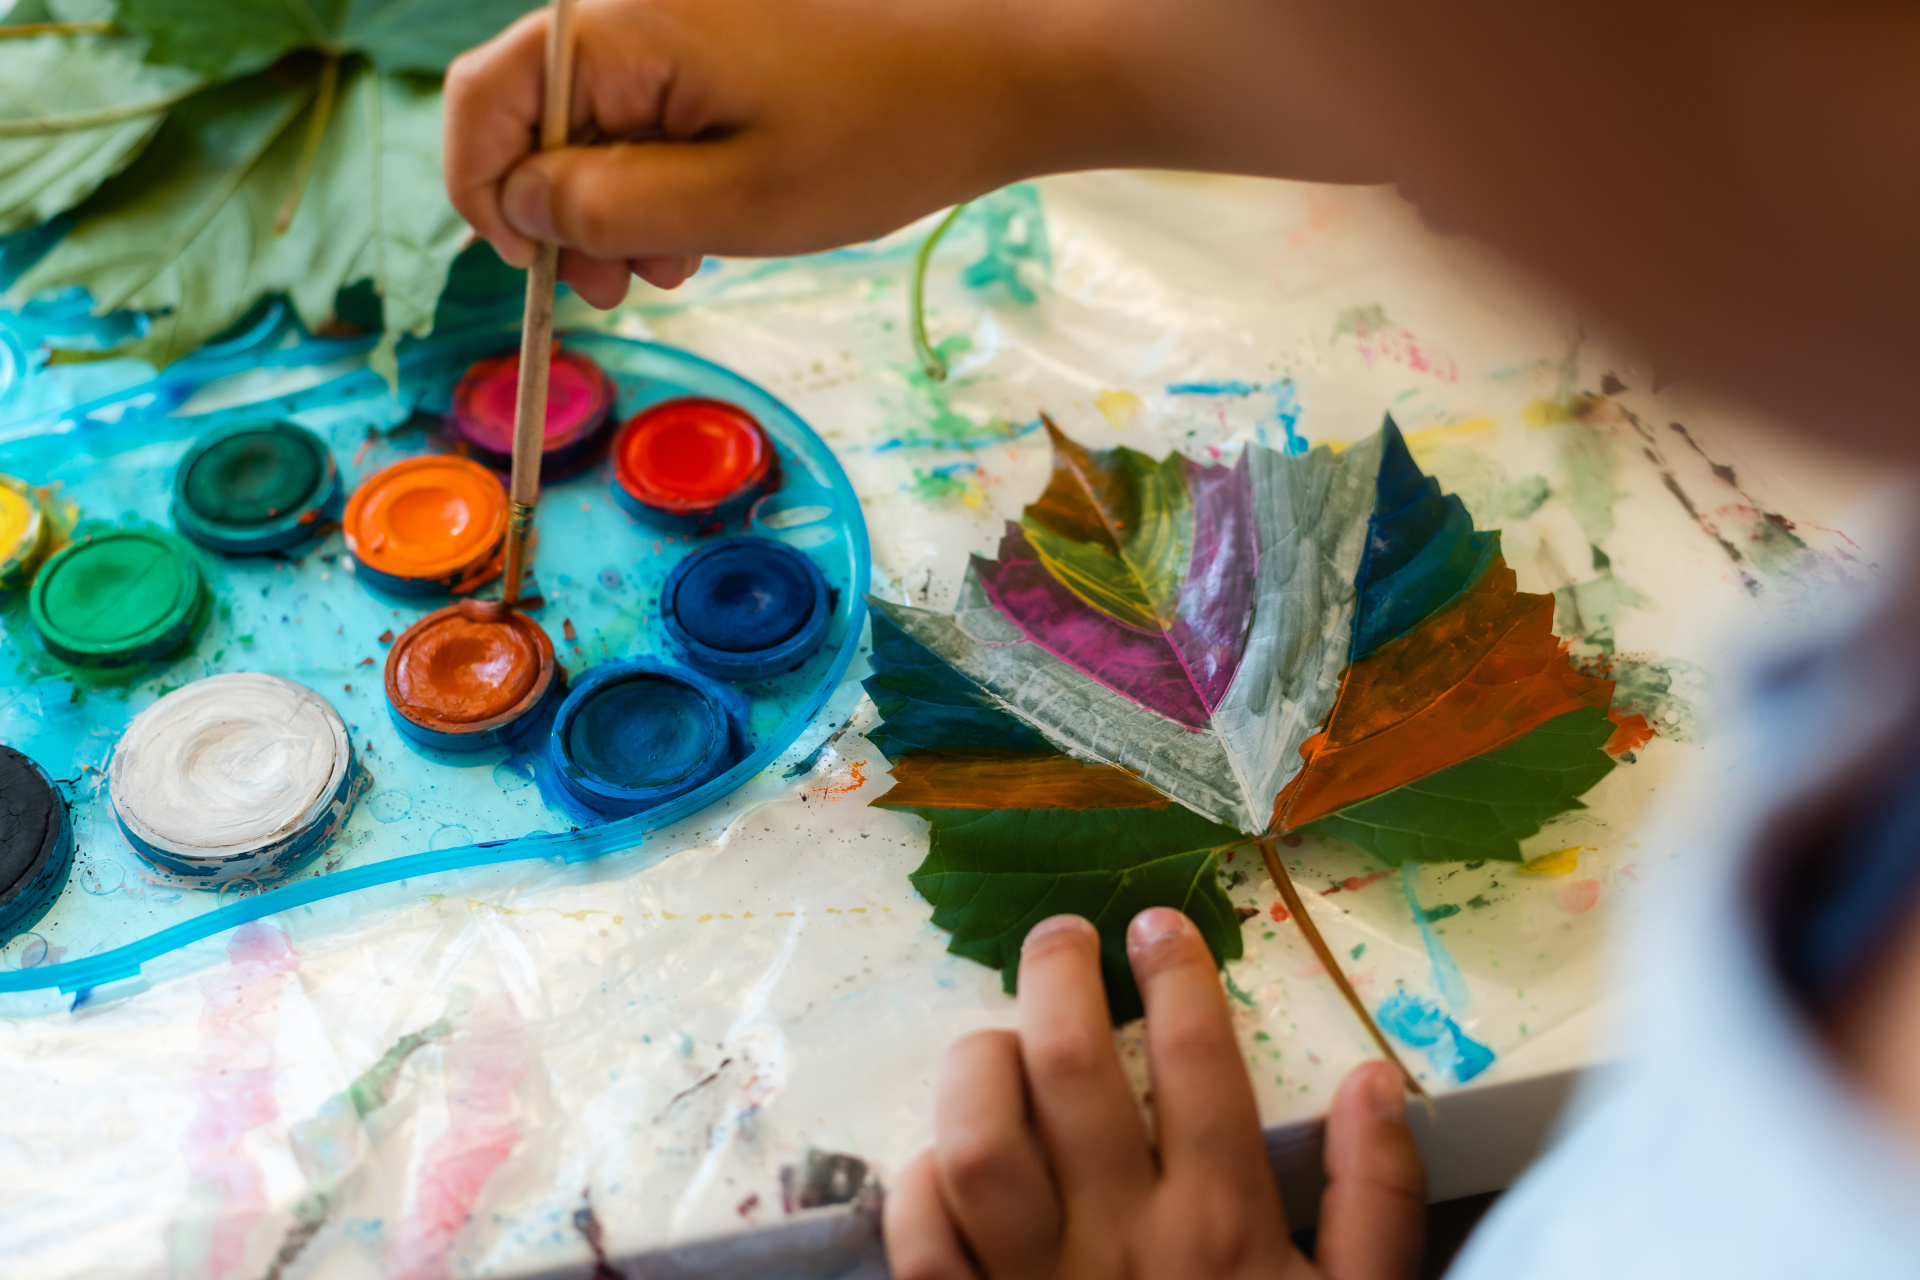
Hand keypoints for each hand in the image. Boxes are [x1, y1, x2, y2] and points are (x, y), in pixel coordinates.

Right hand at [442, 0, 1100, 306]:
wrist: (997, 77)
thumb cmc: (880, 137)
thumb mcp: (732, 204)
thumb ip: (605, 208)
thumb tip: (515, 206)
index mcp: (623, 30)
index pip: (483, 99)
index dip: (484, 193)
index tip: (531, 271)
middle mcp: (633, 11)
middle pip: (533, 112)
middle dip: (558, 212)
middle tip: (620, 291)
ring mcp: (676, 24)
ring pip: (591, 122)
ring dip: (613, 206)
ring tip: (679, 264)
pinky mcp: (714, 42)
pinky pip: (648, 112)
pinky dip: (658, 177)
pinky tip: (706, 224)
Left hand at [884, 909, 1425, 1279]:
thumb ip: (1379, 1201)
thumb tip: (1377, 1079)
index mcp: (1224, 1225)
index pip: (1194, 1057)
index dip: (1174, 971)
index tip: (1156, 925)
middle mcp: (1122, 1240)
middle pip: (1069, 1068)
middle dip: (1057, 976)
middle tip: (1059, 937)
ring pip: (977, 1139)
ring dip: (978, 1066)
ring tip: (998, 1038)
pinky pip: (922, 1240)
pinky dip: (919, 1182)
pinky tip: (942, 1158)